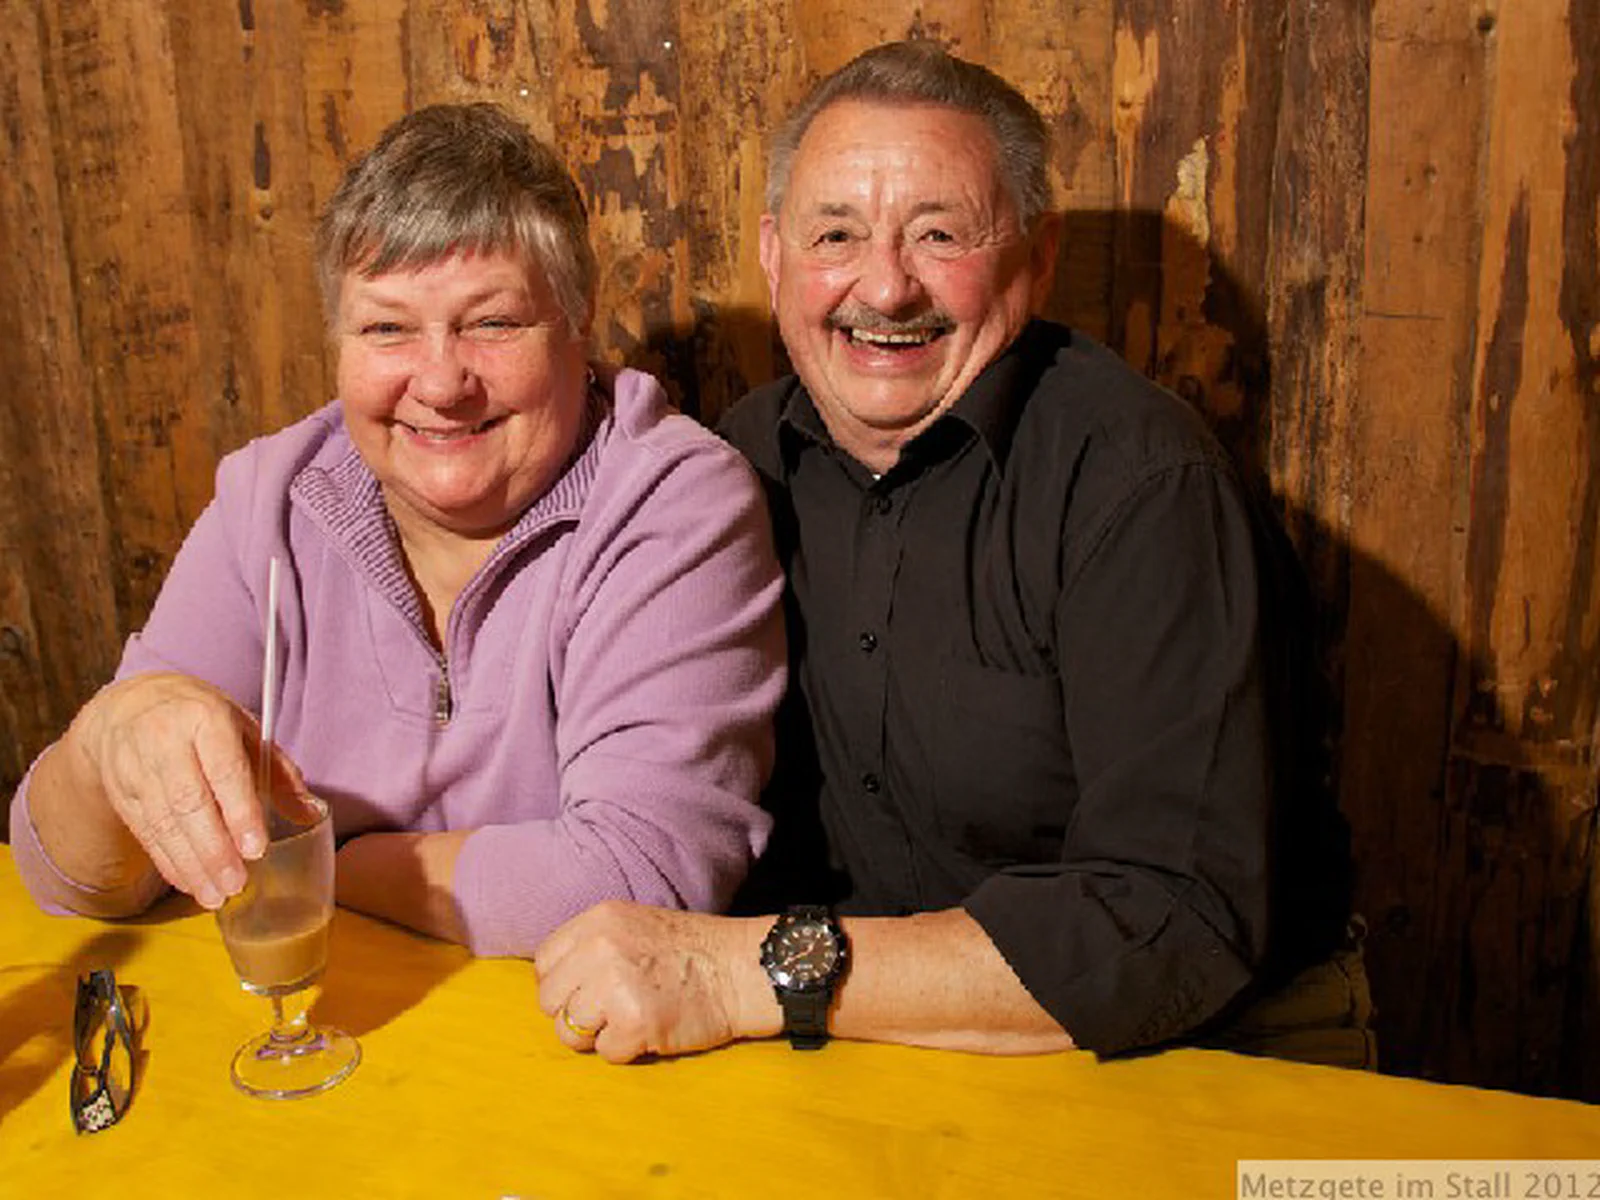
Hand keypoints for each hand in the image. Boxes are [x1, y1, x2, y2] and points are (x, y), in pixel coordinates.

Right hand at [66, 672, 305, 907]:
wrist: (129, 705)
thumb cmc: (200, 719)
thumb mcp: (243, 729)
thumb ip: (277, 771)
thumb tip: (309, 812)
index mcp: (205, 718)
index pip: (224, 770)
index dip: (240, 812)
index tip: (255, 848)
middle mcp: (165, 741)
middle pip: (189, 803)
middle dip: (214, 849)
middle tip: (237, 883)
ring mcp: (136, 768)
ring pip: (163, 823)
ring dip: (191, 865)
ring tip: (216, 895)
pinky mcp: (120, 792)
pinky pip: (145, 833)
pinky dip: (169, 862)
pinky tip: (190, 883)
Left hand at [533, 901, 774, 1063]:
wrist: (743, 968)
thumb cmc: (693, 951)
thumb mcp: (635, 925)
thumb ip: (593, 946)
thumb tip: (555, 984)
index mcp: (598, 921)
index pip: (545, 962)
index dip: (565, 984)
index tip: (590, 990)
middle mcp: (600, 948)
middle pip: (550, 1000)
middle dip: (576, 1013)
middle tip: (612, 1011)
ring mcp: (615, 986)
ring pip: (569, 1031)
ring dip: (598, 1035)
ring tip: (632, 1019)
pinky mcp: (634, 1023)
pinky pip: (605, 1053)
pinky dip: (627, 1050)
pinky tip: (653, 1029)